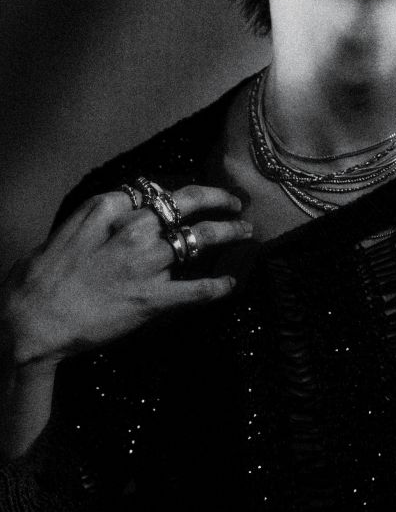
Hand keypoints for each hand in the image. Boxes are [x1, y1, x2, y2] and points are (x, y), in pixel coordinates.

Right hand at [1, 185, 250, 369]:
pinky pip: (198, 290)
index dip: (179, 195)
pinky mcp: (154, 299)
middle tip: (237, 202)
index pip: (156, 192)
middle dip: (218, 199)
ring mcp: (147, 264)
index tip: (192, 198)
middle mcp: (133, 230)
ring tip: (246, 232)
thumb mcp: (68, 230)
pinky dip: (219, 286)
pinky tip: (232, 283)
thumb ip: (100, 217)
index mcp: (109, 209)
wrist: (33, 320)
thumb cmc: (42, 278)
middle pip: (188, 204)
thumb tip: (126, 209)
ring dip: (229, 233)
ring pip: (201, 239)